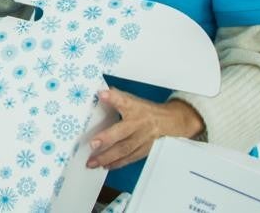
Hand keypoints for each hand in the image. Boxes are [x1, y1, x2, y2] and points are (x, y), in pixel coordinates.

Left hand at [87, 89, 203, 170]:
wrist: (167, 121)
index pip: (123, 101)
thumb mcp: (131, 99)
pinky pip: (130, 158)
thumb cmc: (144, 110)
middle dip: (107, 139)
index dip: (112, 97)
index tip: (102, 94)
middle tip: (92, 144)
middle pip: (123, 132)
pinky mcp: (144, 149)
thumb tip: (99, 93)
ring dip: (108, 157)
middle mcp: (138, 124)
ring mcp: (142, 138)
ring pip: (125, 149)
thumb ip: (115, 96)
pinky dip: (118, 163)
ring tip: (93, 162)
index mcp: (134, 108)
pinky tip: (106, 166)